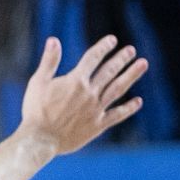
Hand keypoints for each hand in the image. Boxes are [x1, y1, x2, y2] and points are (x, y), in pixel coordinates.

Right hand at [17, 36, 146, 155]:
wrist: (41, 139)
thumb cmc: (36, 110)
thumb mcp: (38, 82)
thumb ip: (49, 61)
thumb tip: (54, 40)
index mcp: (75, 81)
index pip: (92, 59)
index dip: (103, 48)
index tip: (112, 39)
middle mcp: (89, 93)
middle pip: (109, 72)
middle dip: (121, 59)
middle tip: (131, 50)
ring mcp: (96, 109)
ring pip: (118, 89)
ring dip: (131, 75)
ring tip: (143, 64)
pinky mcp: (98, 125)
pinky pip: (117, 115)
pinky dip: (129, 108)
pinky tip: (139, 101)